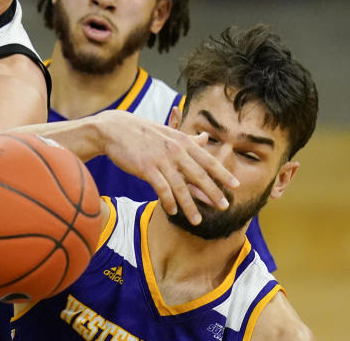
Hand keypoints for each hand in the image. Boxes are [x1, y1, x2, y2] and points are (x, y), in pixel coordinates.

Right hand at [90, 110, 238, 225]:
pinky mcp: (147, 168)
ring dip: (190, 206)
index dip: (223, 173)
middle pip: (199, 175)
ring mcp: (161, 159)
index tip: (236, 185)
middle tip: (224, 207)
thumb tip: (204, 138)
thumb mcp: (167, 132)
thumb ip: (187, 138)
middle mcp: (175, 150)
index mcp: (182, 140)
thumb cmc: (141, 131)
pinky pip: (162, 190)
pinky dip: (168, 202)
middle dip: (213, 193)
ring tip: (197, 220)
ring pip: (181, 187)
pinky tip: (172, 212)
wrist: (114, 129)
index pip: (208, 159)